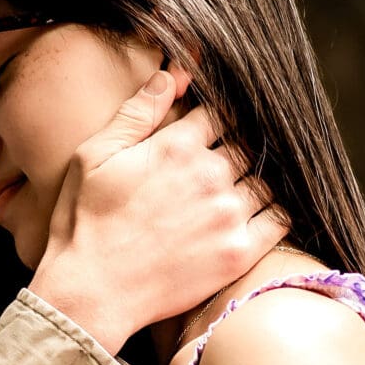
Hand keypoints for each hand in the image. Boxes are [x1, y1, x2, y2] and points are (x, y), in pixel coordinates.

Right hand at [29, 72, 289, 350]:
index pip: (219, 114)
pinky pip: (279, 221)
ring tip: (236, 192)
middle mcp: (210, 175)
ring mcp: (228, 215)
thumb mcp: (95, 156)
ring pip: (264, 181)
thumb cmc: (85, 224)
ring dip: (254, 182)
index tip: (211, 131)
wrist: (91, 292)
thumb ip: (137, 111)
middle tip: (221, 166)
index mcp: (176, 146)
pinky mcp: (239, 252)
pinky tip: (257, 215)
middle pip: (245, 147)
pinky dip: (274, 213)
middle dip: (235, 152)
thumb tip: (174, 72)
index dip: (216, 120)